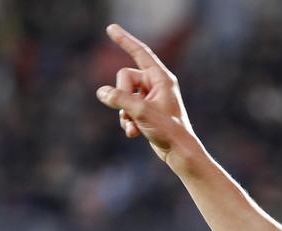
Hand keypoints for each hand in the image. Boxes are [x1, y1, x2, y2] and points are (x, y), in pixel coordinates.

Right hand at [96, 23, 195, 162]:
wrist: (179, 152)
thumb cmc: (168, 130)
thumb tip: (102, 92)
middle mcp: (156, 84)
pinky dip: (127, 120)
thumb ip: (120, 99)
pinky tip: (133, 133)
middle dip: (121, 96)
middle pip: (124, 77)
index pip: (140, 53)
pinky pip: (126, 108)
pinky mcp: (146, 110)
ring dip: (124, 112)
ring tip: (134, 126)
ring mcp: (150, 97)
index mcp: (161, 78)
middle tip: (131, 112)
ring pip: (122, 95)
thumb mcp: (141, 112)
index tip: (110, 28)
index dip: (125, 40)